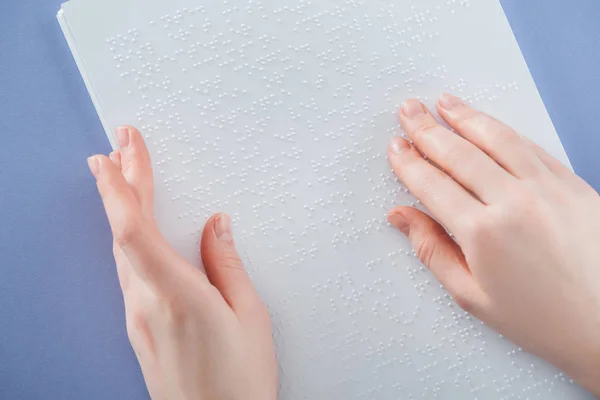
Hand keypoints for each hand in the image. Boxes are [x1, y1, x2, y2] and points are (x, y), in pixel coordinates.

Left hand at [87, 127, 276, 399]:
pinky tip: (134, 227)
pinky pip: (128, 270)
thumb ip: (228, 266)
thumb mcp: (249, 318)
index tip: (116, 153)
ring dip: (123, 208)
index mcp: (176, 296)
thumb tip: (216, 225)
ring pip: (121, 250)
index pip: (133, 230)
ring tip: (127, 175)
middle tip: (119, 146)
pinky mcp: (139, 328)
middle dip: (122, 183)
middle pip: (123, 232)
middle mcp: (146, 304)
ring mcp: (137, 318)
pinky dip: (128, 237)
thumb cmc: (239, 383)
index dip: (120, 186)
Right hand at [387, 94, 599, 395]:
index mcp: (483, 233)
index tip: (396, 147)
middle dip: (428, 128)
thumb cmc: (543, 319)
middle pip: (459, 153)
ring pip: (496, 139)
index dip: (409, 162)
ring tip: (444, 102)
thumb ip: (432, 251)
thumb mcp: (472, 296)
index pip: (432, 184)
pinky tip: (490, 123)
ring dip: (465, 117)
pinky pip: (531, 146)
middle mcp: (513, 202)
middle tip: (409, 109)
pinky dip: (504, 130)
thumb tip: (402, 217)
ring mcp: (547, 188)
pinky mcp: (572, 184)